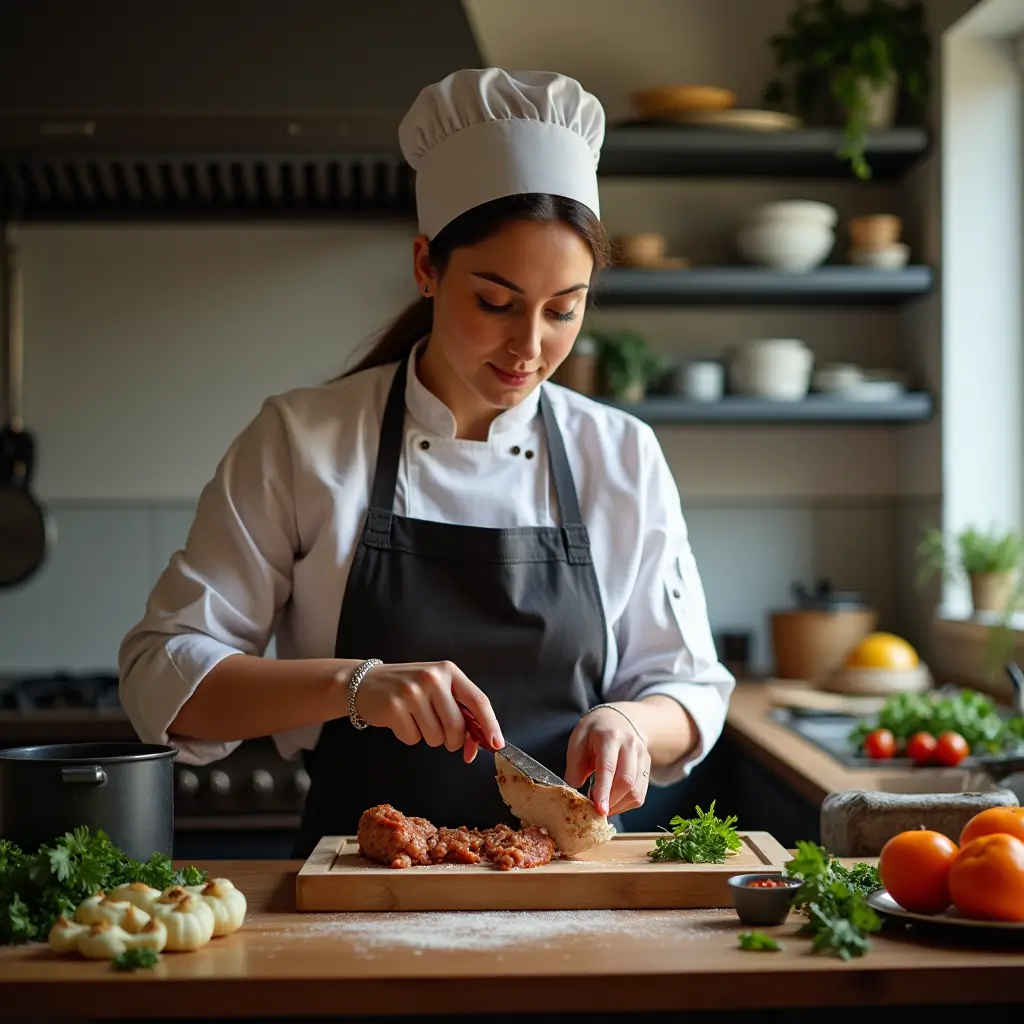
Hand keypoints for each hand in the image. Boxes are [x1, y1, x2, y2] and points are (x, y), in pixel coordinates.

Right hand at [353, 660, 502, 762]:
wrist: (366, 682)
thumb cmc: (409, 688)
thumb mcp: (437, 688)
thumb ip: (459, 709)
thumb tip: (482, 742)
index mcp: (448, 671)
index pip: (478, 700)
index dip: (490, 725)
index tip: (497, 744)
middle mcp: (432, 678)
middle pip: (457, 727)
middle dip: (453, 741)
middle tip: (443, 736)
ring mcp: (412, 692)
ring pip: (436, 737)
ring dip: (428, 737)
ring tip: (416, 719)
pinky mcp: (394, 707)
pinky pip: (413, 739)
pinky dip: (409, 736)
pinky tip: (401, 720)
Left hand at [564, 706, 650, 816]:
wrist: (618, 718)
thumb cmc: (594, 732)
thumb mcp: (578, 741)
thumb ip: (574, 767)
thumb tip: (575, 793)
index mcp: (609, 737)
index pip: (608, 767)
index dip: (603, 791)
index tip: (599, 809)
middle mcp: (630, 745)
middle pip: (626, 782)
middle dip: (610, 802)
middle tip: (595, 808)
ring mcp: (642, 756)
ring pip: (636, 791)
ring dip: (618, 805)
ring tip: (603, 804)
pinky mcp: (647, 766)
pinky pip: (640, 794)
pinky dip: (626, 804)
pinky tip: (613, 800)